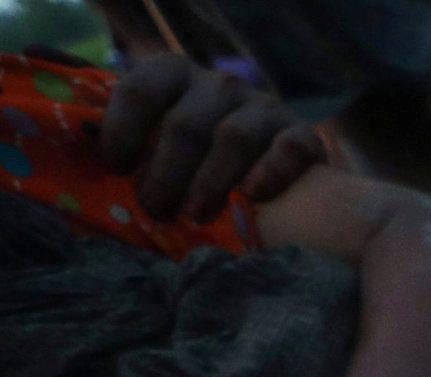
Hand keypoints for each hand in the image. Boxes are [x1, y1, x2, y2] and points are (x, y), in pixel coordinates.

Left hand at [99, 52, 325, 223]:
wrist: (278, 174)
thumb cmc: (201, 165)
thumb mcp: (163, 145)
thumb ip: (138, 151)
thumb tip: (95, 186)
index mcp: (174, 75)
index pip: (140, 90)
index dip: (123, 130)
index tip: (117, 170)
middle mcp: (219, 84)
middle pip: (185, 126)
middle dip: (166, 174)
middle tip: (156, 210)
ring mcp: (264, 107)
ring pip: (233, 138)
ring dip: (211, 182)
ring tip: (197, 216)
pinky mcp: (303, 134)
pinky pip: (289, 148)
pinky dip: (273, 171)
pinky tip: (255, 196)